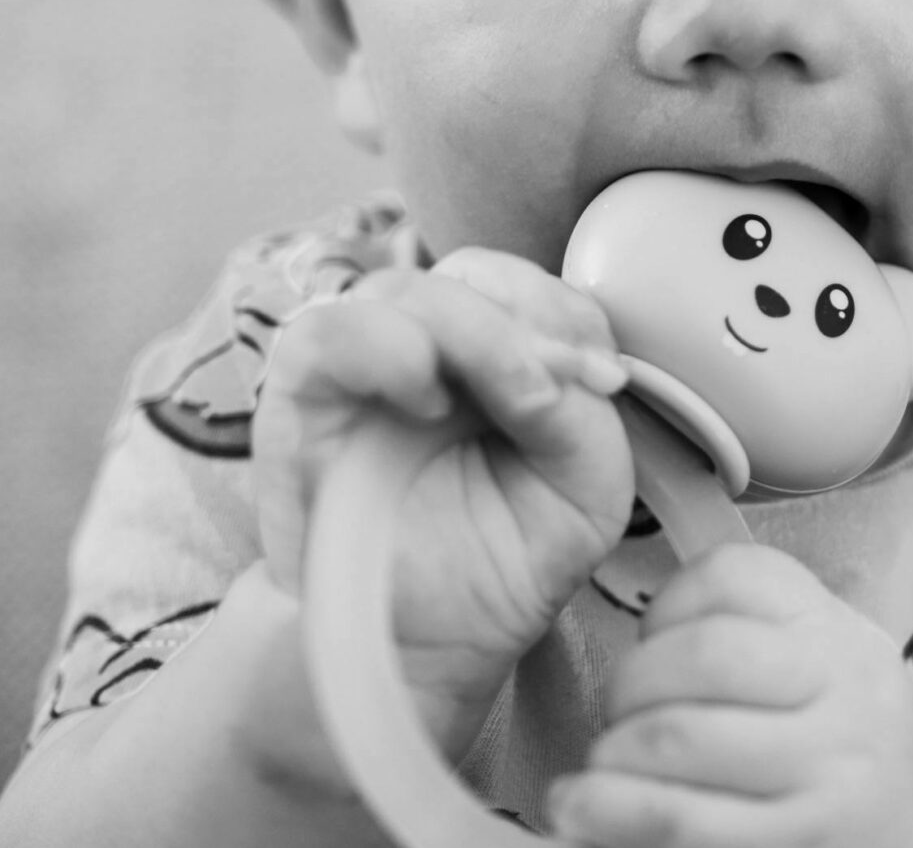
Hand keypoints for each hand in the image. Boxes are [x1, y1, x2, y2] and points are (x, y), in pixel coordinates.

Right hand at [252, 247, 634, 749]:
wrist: (422, 646)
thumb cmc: (501, 559)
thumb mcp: (587, 490)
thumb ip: (585, 416)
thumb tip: (553, 371)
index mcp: (497, 351)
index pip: (531, 286)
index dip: (569, 316)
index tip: (602, 378)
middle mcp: (426, 342)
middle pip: (473, 274)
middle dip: (528, 321)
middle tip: (553, 390)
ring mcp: (361, 361)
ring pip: (405, 288)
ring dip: (471, 330)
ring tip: (508, 398)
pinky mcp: (302, 396)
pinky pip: (325, 333)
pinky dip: (384, 346)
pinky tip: (426, 398)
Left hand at [549, 545, 912, 847]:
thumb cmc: (842, 739)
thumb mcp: (826, 656)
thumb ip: (753, 624)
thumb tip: (645, 623)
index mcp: (837, 632)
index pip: (732, 575)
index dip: (667, 603)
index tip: (652, 638)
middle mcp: (843, 693)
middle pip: (703, 654)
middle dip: (631, 682)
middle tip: (616, 714)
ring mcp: (824, 776)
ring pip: (681, 738)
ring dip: (614, 750)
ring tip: (596, 768)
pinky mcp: (796, 846)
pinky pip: (684, 822)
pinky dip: (612, 813)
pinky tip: (578, 809)